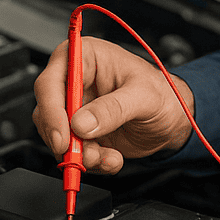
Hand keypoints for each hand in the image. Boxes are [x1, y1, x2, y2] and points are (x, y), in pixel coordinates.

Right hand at [32, 36, 194, 174]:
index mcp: (87, 57)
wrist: (172, 119)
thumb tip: (82, 123)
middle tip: (84, 154)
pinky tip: (112, 158)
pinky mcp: (81, 133)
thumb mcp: (144, 96)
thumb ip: (114, 108)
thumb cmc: (162, 94)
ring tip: (107, 156)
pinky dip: (90, 162)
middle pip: (47, 113)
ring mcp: (77, 109)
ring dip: (80, 155)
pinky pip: (72, 153)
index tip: (63, 135)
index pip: (51, 81)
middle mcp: (76, 82)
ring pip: (57, 137)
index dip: (51, 110)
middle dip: (65, 139)